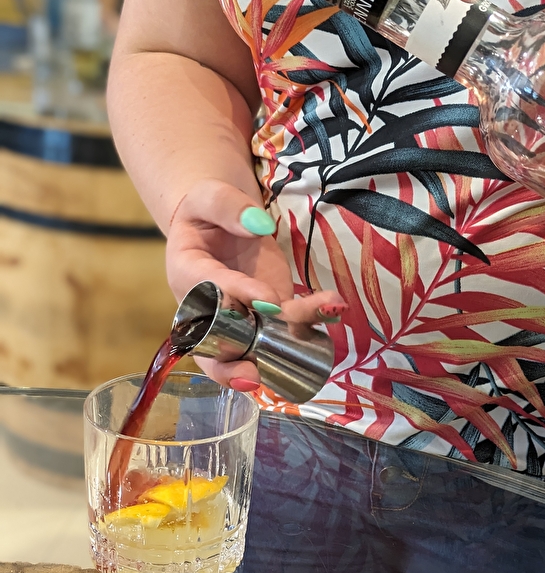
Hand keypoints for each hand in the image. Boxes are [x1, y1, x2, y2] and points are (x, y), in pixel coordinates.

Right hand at [166, 178, 346, 389]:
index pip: (209, 291)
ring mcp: (240, 318)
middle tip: (254, 375)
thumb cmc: (208, 212)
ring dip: (279, 354)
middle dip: (233, 363)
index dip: (237, 296)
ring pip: (251, 347)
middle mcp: (208, 309)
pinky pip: (284, 329)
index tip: (268, 300)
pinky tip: (330, 312)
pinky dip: (306, 326)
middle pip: (214, 345)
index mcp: (186, 275)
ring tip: (294, 362)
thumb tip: (258, 225)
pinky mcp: (268, 316)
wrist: (221, 224)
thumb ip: (227, 206)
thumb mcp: (208, 198)